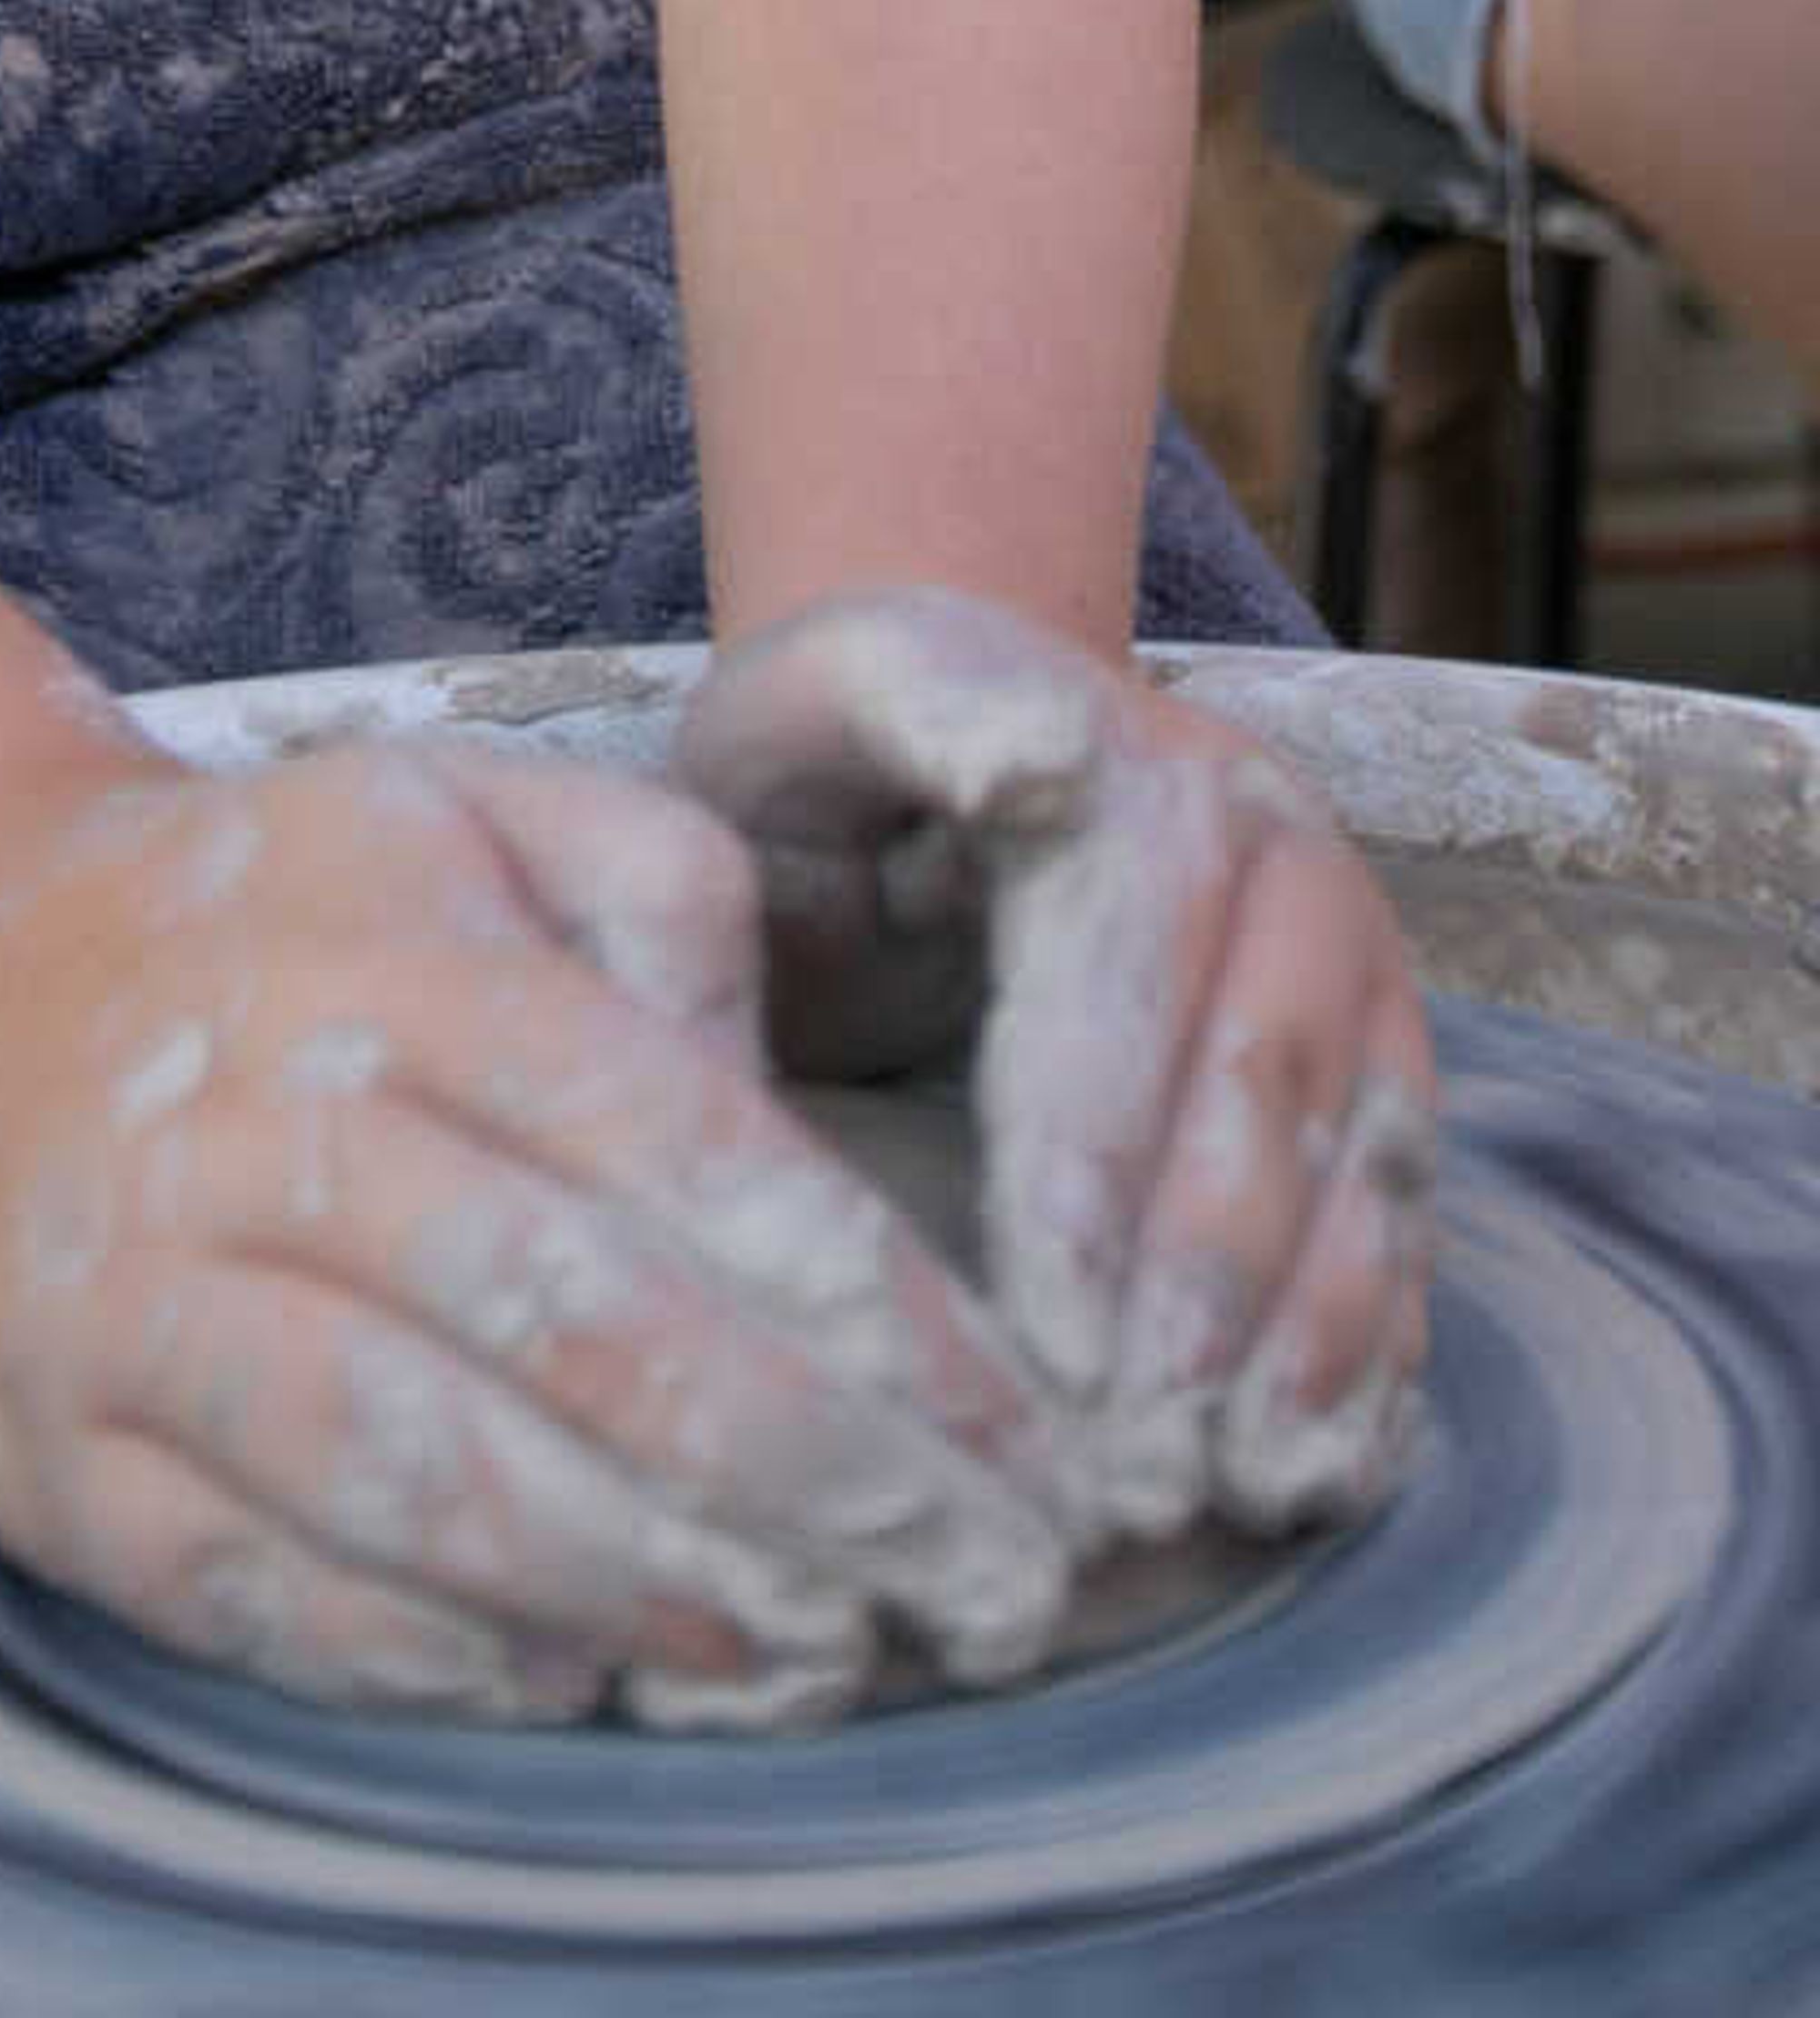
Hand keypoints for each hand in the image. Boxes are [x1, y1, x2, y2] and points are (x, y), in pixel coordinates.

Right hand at [0, 731, 1084, 1727]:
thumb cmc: (286, 918)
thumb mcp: (473, 811)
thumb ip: (662, 884)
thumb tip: (769, 1071)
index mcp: (389, 949)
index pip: (665, 1136)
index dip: (866, 1304)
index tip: (1022, 1438)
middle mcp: (254, 1115)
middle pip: (560, 1315)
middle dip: (809, 1472)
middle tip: (985, 1583)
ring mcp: (133, 1292)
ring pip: (406, 1460)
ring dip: (638, 1578)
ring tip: (818, 1647)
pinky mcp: (46, 1454)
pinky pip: (253, 1579)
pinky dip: (428, 1649)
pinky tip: (584, 1677)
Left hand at [669, 588, 1435, 1542]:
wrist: (918, 786)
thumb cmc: (816, 791)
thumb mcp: (796, 718)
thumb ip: (893, 713)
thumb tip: (1041, 763)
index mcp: (1122, 738)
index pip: (1137, 936)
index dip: (1102, 1134)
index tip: (1044, 1325)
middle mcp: (1265, 826)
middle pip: (1265, 1060)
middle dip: (1205, 1274)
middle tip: (1132, 1459)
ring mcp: (1340, 943)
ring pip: (1363, 1142)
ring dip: (1303, 1331)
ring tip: (1227, 1489)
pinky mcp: (1376, 1051)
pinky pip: (1406, 1203)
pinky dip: (1369, 1343)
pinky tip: (1312, 1470)